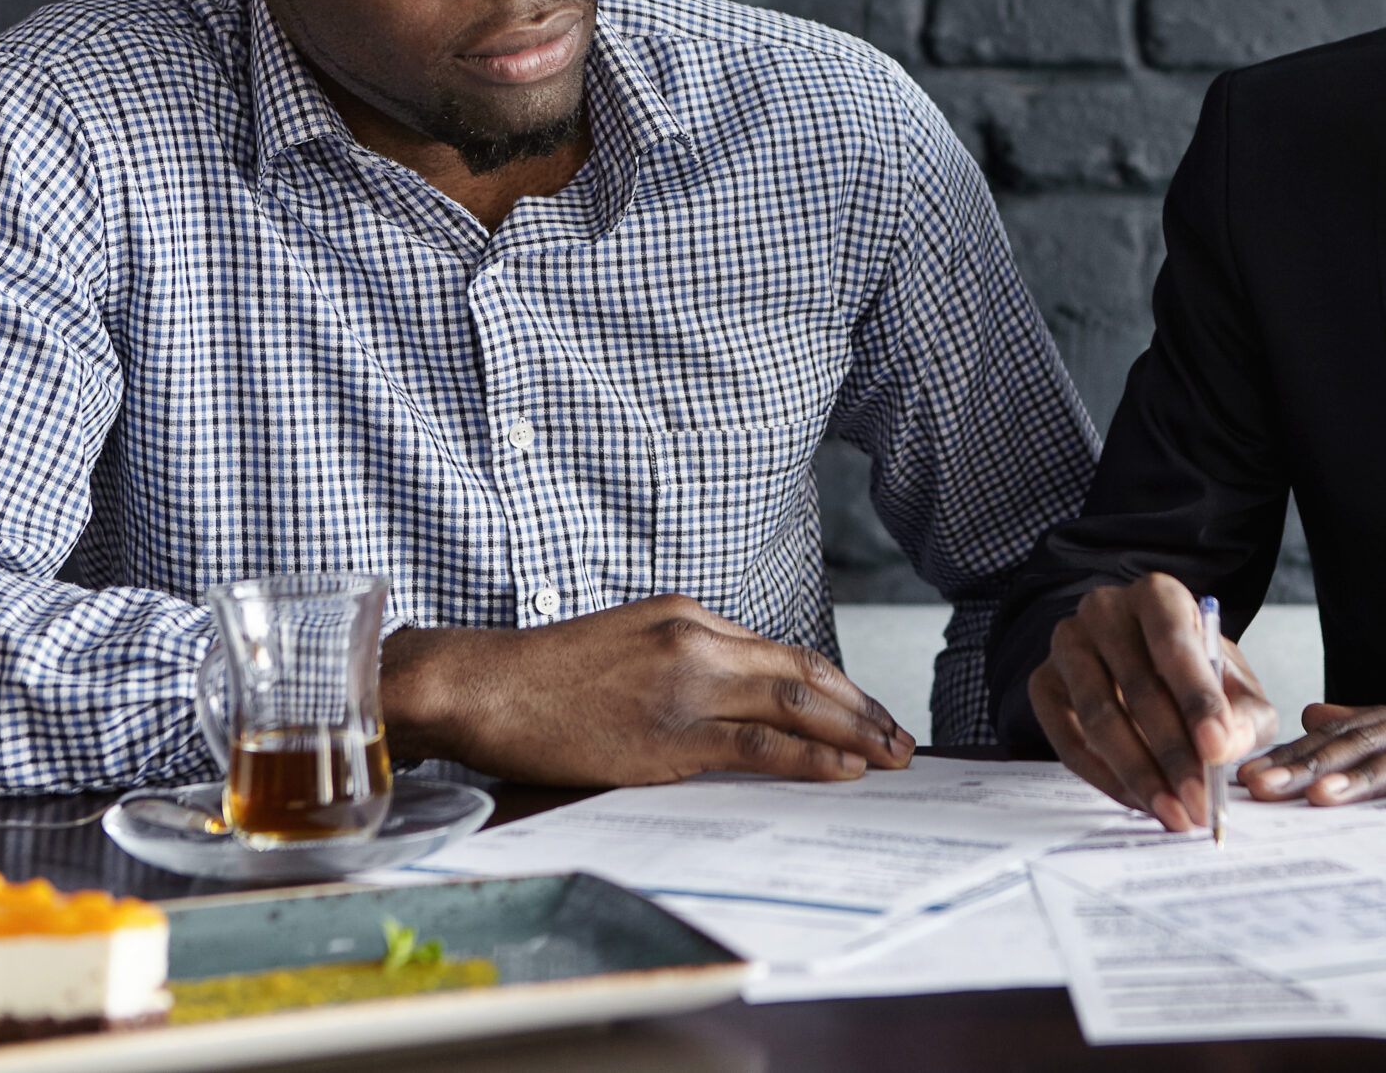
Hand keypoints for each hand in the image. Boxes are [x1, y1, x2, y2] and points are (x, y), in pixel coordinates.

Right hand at [379, 594, 913, 786]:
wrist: (483, 685)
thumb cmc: (543, 676)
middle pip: (803, 673)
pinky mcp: (669, 732)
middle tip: (901, 736)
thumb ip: (683, 659)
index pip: (781, 652)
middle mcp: (697, 640)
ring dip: (854, 732)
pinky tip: (843, 769)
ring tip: (891, 756)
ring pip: (794, 705)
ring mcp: (687, 685)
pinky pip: (759, 746)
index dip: (834, 684)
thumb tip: (734, 695)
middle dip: (862, 707)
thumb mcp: (626, 642)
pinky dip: (810, 757)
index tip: (866, 707)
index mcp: (688, 616)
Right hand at [1027, 572, 1279, 831]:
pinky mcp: (1043, 683)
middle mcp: (1105, 609)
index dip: (1197, 699)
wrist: (1150, 672)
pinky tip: (1138, 801)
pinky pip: (1067, 740)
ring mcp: (1067, 644)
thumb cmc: (1198, 678)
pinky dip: (1105, 779)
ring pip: (1099, 717)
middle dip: (1173, 754)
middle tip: (1198, 802)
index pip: (1174, 644)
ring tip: (1173, 812)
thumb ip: (1244, 718)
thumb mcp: (1238, 692)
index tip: (1217, 749)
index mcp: (1158, 595)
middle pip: (1136, 687)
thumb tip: (1222, 748)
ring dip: (1138, 774)